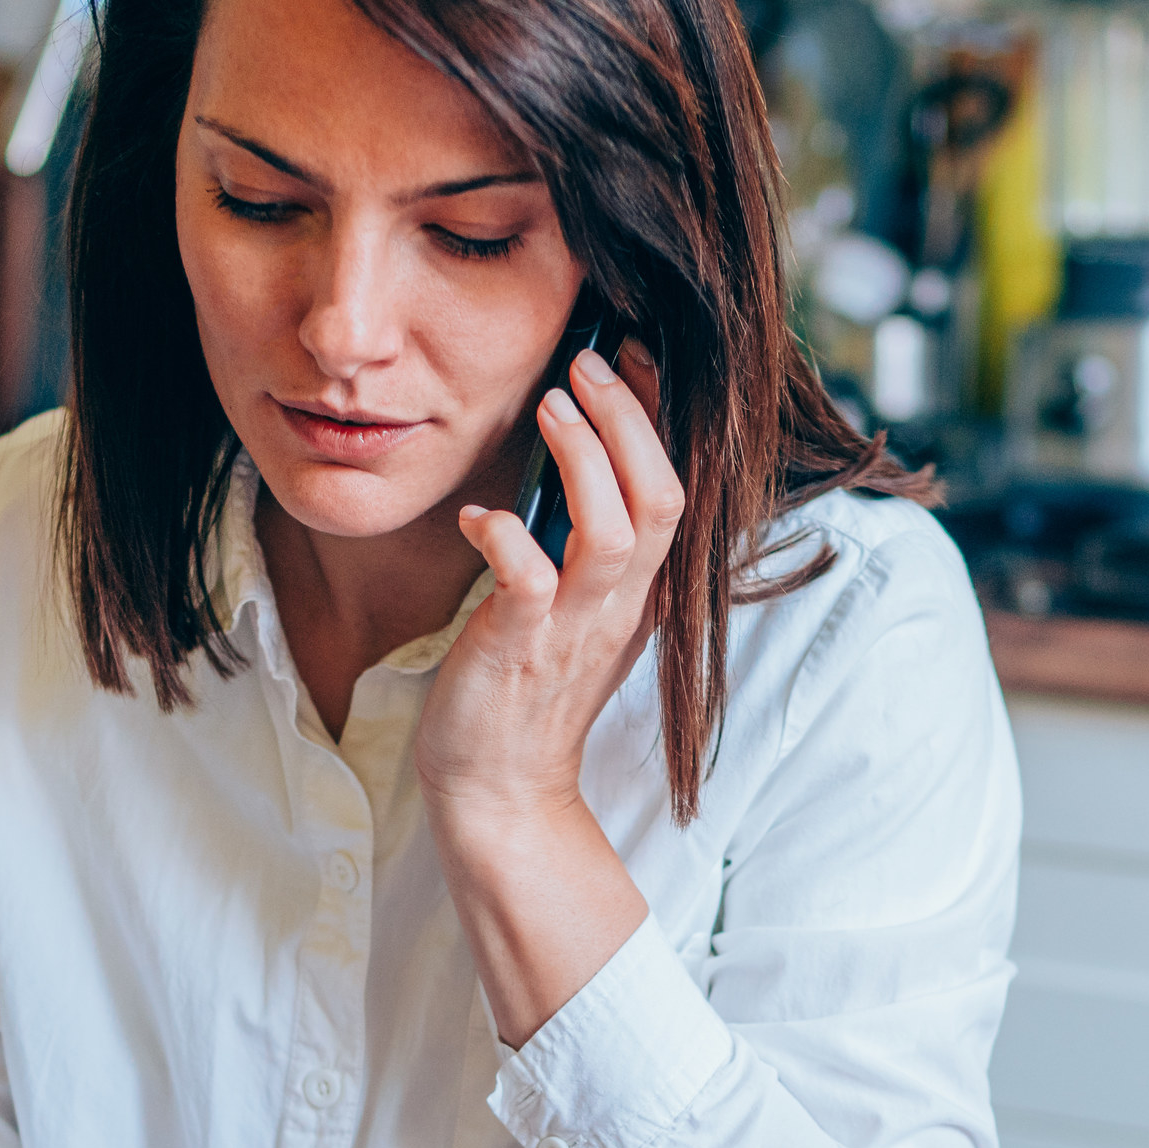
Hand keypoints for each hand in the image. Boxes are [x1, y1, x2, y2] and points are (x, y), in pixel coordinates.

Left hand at [418, 338, 681, 1044]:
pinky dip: (505, 538)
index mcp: (634, 590)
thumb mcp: (568, 607)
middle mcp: (616, 604)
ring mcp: (572, 629)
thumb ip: (578, 544)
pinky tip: (477, 518)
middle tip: (588, 361)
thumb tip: (565, 461)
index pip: (671, 489)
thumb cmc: (519, 692)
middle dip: (630, 421)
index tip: (631, 353)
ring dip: (584, 460)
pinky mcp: (519, 651)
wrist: (499, 794)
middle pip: (661, 497)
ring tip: (550, 407)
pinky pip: (528, 582)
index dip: (658, 419)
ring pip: (613, 530)